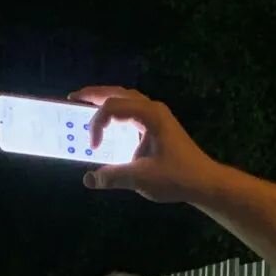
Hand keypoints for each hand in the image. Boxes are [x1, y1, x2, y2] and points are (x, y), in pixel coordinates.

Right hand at [71, 88, 216, 202]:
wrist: (203, 182)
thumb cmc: (176, 177)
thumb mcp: (141, 178)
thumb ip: (112, 177)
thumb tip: (89, 179)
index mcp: (150, 115)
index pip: (113, 107)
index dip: (97, 124)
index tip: (93, 148)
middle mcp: (153, 109)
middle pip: (118, 93)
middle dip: (94, 95)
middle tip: (72, 99)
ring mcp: (157, 116)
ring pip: (126, 99)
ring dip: (106, 101)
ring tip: (87, 105)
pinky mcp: (158, 126)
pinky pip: (133, 111)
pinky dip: (117, 113)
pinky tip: (110, 124)